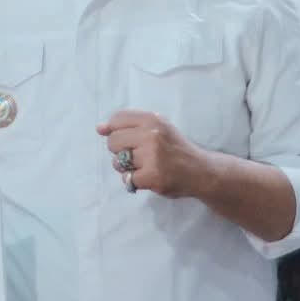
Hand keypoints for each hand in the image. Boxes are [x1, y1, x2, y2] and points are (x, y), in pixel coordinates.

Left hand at [96, 111, 215, 198]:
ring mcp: (151, 156)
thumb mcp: (158, 128)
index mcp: (152, 119)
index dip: (115, 131)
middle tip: (137, 155)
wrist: (201, 170)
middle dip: (120, 151)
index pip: (116, 119)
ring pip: (118, 162)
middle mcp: (151, 134)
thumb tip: (99, 128)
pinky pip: (127, 179)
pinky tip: (146, 177)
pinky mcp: (151, 176)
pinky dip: (134, 181)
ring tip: (143, 166)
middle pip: (112, 142)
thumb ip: (129, 125)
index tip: (127, 140)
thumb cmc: (175, 148)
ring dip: (126, 168)